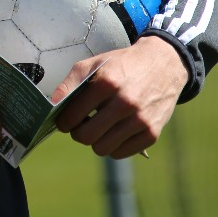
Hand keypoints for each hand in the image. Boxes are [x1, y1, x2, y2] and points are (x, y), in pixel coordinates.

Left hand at [52, 35, 189, 158]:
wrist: (164, 64)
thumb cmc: (123, 64)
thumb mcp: (95, 63)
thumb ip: (71, 82)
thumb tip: (53, 103)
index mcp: (107, 82)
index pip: (73, 116)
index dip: (64, 122)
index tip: (65, 121)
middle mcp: (125, 102)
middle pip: (86, 136)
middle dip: (77, 133)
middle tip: (80, 125)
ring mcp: (140, 120)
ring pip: (102, 149)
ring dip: (96, 141)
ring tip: (99, 127)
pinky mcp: (152, 133)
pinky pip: (121, 153)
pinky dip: (113, 146)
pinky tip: (115, 131)